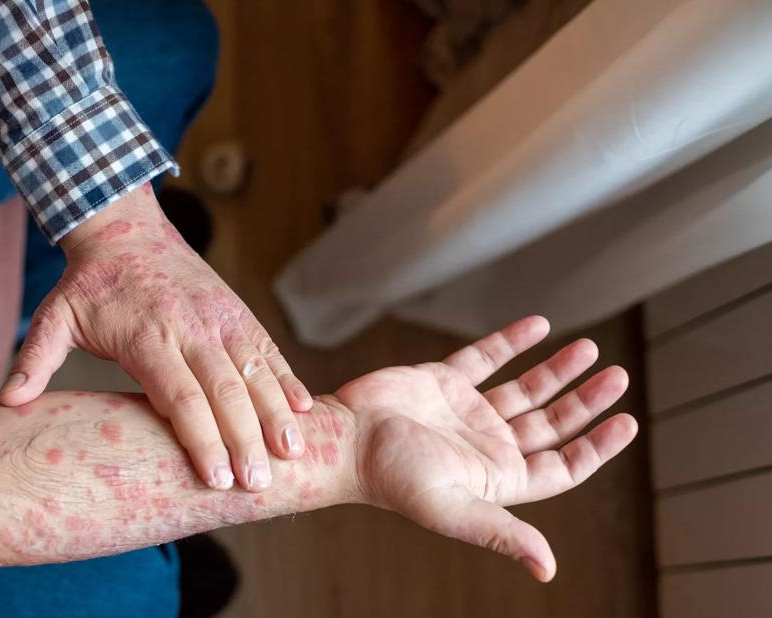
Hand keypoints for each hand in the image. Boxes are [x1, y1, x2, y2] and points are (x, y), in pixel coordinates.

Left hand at [0, 185, 313, 491]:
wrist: (124, 225)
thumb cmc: (89, 283)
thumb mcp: (54, 315)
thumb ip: (35, 357)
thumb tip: (8, 402)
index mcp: (148, 335)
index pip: (180, 395)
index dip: (202, 439)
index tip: (216, 478)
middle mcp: (190, 327)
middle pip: (224, 391)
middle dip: (245, 440)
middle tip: (258, 486)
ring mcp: (219, 317)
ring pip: (255, 370)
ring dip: (276, 413)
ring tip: (294, 453)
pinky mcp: (237, 311)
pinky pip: (267, 349)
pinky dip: (287, 378)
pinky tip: (305, 410)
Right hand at [337, 316, 636, 581]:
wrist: (345, 438)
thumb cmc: (392, 478)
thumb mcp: (453, 508)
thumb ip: (502, 532)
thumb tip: (548, 569)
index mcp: (498, 477)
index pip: (563, 464)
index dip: (596, 446)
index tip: (626, 421)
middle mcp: (488, 444)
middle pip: (552, 423)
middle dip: (586, 401)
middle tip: (617, 377)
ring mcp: (467, 411)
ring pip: (526, 388)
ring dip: (557, 370)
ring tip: (589, 348)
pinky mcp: (443, 381)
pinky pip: (486, 358)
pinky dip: (512, 342)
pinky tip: (539, 326)